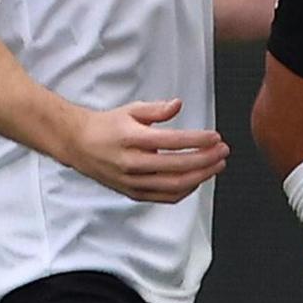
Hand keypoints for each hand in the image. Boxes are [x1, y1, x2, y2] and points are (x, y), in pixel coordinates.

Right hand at [59, 98, 228, 203]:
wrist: (79, 145)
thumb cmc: (108, 126)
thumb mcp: (131, 110)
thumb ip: (157, 109)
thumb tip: (178, 105)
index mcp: (132, 138)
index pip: (172, 142)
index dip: (198, 140)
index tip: (215, 137)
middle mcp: (132, 163)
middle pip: (177, 167)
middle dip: (206, 160)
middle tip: (223, 152)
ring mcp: (133, 181)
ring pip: (174, 186)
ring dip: (200, 177)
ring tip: (217, 165)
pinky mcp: (133, 193)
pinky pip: (165, 197)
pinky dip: (185, 190)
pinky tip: (198, 180)